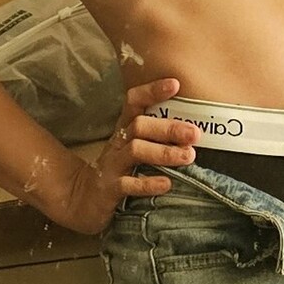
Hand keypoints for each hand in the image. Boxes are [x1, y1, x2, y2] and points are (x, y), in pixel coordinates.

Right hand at [56, 77, 198, 235]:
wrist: (85, 198)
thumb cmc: (120, 168)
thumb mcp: (135, 146)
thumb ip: (159, 135)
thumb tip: (198, 128)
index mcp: (125, 128)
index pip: (134, 101)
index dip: (152, 91)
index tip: (175, 84)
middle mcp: (118, 142)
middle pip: (139, 126)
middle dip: (168, 128)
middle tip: (195, 133)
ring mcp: (112, 165)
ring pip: (135, 151)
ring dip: (164, 152)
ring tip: (188, 156)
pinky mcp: (109, 189)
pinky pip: (128, 185)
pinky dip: (148, 184)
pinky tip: (167, 183)